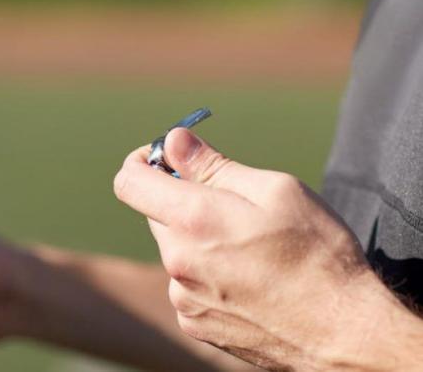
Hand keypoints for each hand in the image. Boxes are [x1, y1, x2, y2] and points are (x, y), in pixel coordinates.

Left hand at [114, 128, 414, 369]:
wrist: (342, 331)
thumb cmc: (317, 253)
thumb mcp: (275, 190)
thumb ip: (213, 164)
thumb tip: (173, 141)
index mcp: (193, 219)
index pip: (129, 182)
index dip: (141, 162)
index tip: (165, 159)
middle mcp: (177, 260)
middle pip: (156, 214)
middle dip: (182, 201)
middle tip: (230, 205)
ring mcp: (183, 296)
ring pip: (174, 249)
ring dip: (196, 239)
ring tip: (247, 249)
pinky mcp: (194, 323)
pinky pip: (186, 283)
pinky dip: (205, 273)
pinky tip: (246, 279)